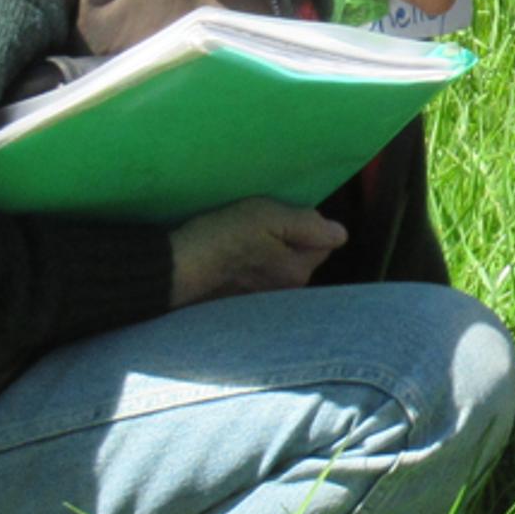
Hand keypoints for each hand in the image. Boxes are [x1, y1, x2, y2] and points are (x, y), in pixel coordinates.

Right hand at [166, 196, 346, 306]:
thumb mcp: (267, 217)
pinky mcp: (241, 299)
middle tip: (260, 224)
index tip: (283, 213)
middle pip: (302, 254)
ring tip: (242, 237)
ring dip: (269, 249)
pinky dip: (250, 262)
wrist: (174, 268)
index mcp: (298, 270)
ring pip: (280, 263)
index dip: (307, 222)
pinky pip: (258, 273)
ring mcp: (263, 298)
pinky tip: (232, 254)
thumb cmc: (222, 238)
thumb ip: (307, 224)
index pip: (324, 241)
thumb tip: (340, 233)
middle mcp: (286, 290)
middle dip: (289, 238)